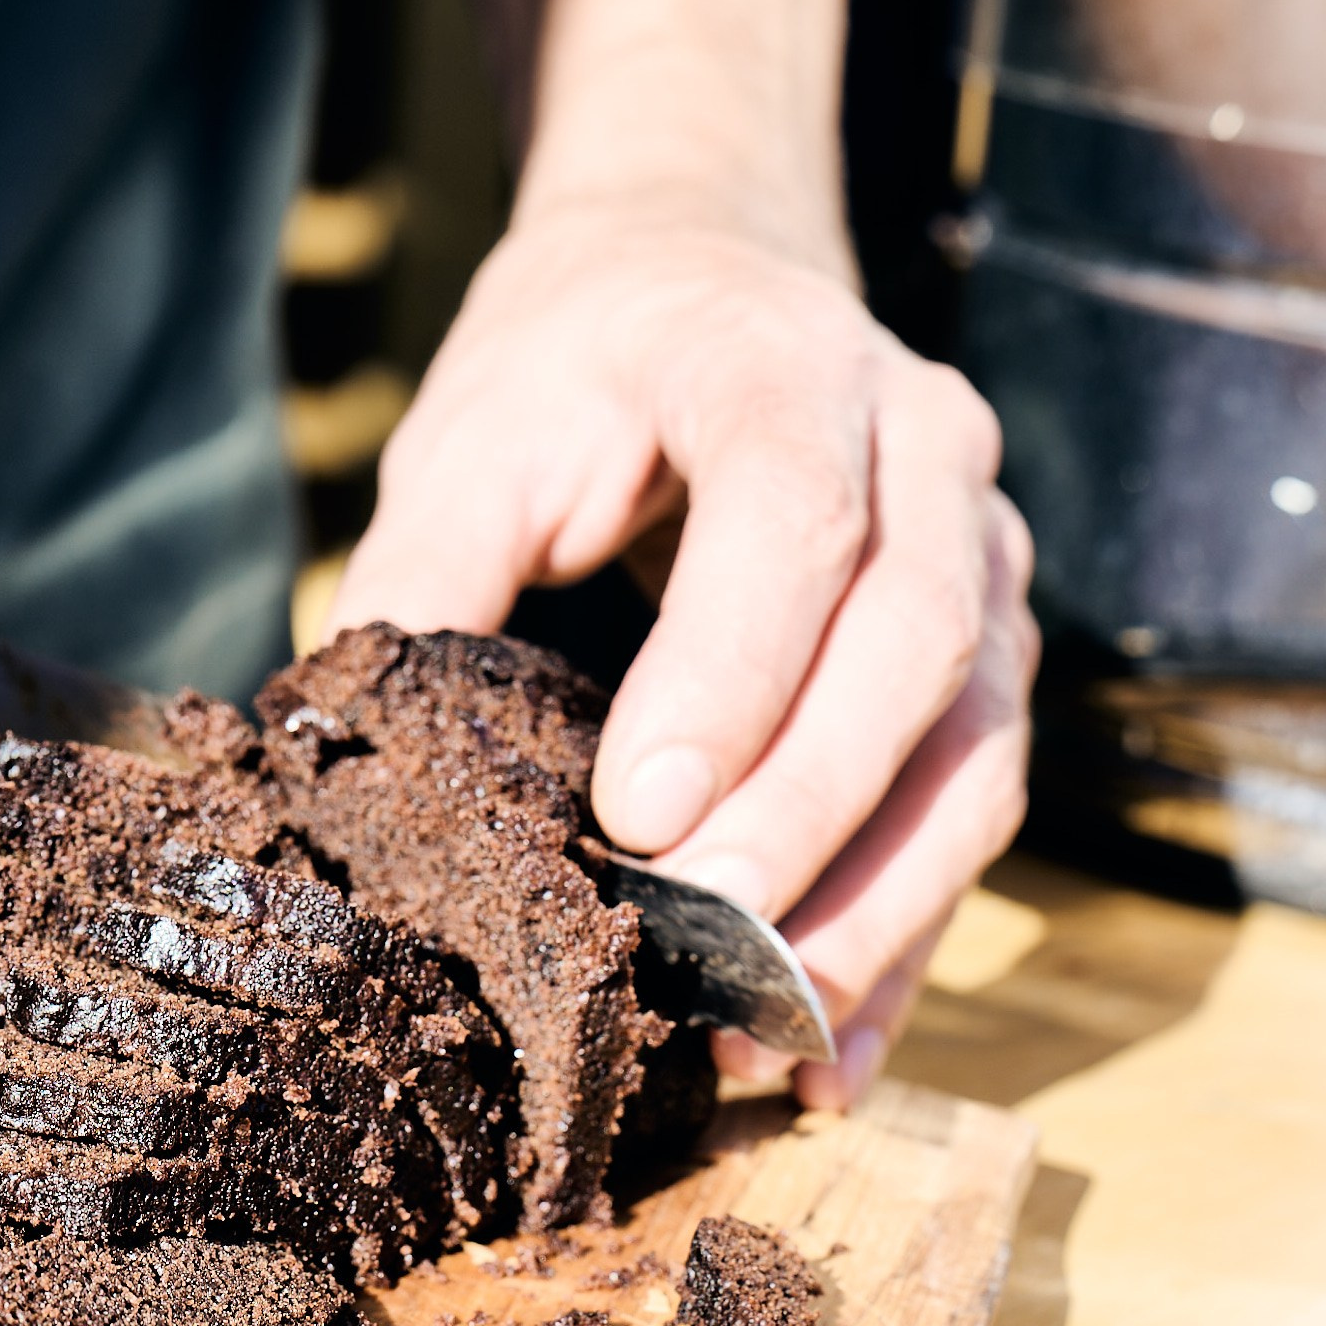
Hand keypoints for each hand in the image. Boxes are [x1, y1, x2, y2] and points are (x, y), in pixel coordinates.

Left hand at [329, 207, 1038, 1107]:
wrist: (704, 271)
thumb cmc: (576, 362)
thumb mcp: (473, 435)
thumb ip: (421, 575)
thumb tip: (337, 755)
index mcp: (787, 368)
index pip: (794, 518)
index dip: (731, 675)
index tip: (638, 818)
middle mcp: (927, 453)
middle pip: (912, 647)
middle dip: (809, 819)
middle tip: (703, 952)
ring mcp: (984, 552)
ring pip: (974, 747)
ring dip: (879, 909)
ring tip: (768, 1037)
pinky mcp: (988, 650)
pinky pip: (975, 803)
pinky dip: (907, 934)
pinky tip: (831, 1053)